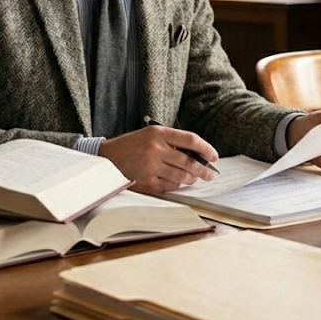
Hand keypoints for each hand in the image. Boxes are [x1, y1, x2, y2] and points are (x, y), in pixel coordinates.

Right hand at [98, 124, 218, 193]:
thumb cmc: (131, 146)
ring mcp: (151, 166)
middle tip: (209, 174)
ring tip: (195, 178)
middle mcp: (156, 149)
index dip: (206, 148)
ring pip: (181, 176)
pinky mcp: (146, 182)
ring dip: (191, 179)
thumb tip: (197, 156)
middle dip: (203, 170)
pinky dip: (176, 185)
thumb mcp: (149, 135)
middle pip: (189, 162)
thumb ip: (171, 142)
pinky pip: (170, 186)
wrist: (106, 160)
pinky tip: (177, 182)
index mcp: (158, 133)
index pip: (190, 140)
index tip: (214, 156)